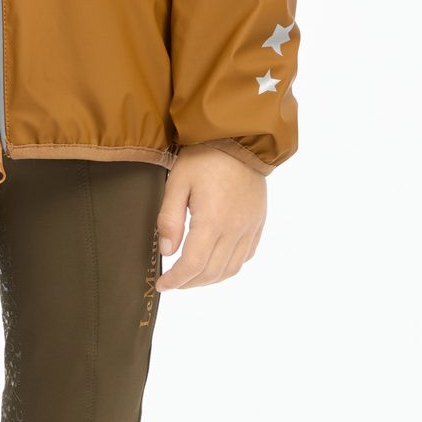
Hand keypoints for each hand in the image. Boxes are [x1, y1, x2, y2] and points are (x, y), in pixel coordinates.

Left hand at [155, 144, 266, 289]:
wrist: (239, 137)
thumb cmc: (204, 156)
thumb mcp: (178, 181)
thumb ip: (170, 218)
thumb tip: (167, 251)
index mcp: (213, 220)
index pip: (194, 264)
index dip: (176, 280)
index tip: (162, 285)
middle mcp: (235, 229)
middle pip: (212, 272)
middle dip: (190, 283)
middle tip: (173, 282)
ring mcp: (250, 227)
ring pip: (231, 269)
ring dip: (210, 279)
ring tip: (191, 277)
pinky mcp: (258, 222)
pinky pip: (245, 256)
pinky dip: (229, 266)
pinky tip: (215, 262)